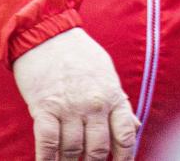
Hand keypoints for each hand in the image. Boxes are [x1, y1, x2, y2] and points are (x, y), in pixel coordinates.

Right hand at [13, 29, 138, 160]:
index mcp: (113, 96)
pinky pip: (48, 144)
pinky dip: (47, 160)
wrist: (47, 32)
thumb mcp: (107, 73)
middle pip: (98, 149)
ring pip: (72, 150)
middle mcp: (94, 105)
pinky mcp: (44, 107)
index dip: (124, 158)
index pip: (125, 136)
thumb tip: (134, 126)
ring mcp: (69, 107)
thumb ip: (119, 102)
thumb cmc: (79, 53)